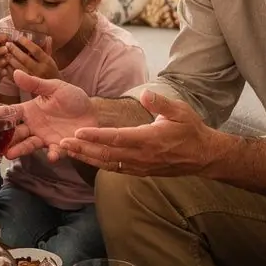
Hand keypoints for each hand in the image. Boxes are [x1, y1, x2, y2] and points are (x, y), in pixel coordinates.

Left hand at [5, 34, 58, 82]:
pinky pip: (15, 78)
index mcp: (47, 62)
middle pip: (25, 59)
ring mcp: (33, 79)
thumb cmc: (50, 71)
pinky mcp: (26, 86)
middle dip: (15, 50)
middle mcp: (40, 70)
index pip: (36, 51)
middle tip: (8, 43)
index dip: (27, 43)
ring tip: (5, 52)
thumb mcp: (51, 60)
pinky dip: (8, 70)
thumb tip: (47, 37)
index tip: (19, 37)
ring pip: (18, 68)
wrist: (53, 90)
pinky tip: (5, 64)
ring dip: (10, 59)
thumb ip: (47, 49)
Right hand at [7, 72, 95, 158]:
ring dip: (19, 149)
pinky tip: (51, 155)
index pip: (10, 112)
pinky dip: (52, 154)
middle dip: (4, 138)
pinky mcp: (59, 146)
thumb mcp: (55, 87)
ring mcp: (45, 137)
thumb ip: (35, 84)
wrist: (93, 111)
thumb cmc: (72, 98)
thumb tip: (15, 72)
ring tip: (9, 154)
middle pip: (15, 132)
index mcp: (30, 110)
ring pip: (28, 144)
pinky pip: (53, 152)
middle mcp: (34, 126)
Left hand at [59, 89, 220, 175]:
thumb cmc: (191, 130)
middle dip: (83, 149)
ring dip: (86, 157)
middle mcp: (143, 156)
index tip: (78, 132)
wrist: (203, 156)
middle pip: (107, 154)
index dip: (96, 136)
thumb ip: (161, 103)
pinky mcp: (141, 171)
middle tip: (62, 143)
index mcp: (150, 140)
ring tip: (67, 151)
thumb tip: (146, 94)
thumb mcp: (181, 111)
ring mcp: (141, 166)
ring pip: (108, 163)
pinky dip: (99, 164)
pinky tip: (86, 158)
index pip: (117, 138)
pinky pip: (116, 169)